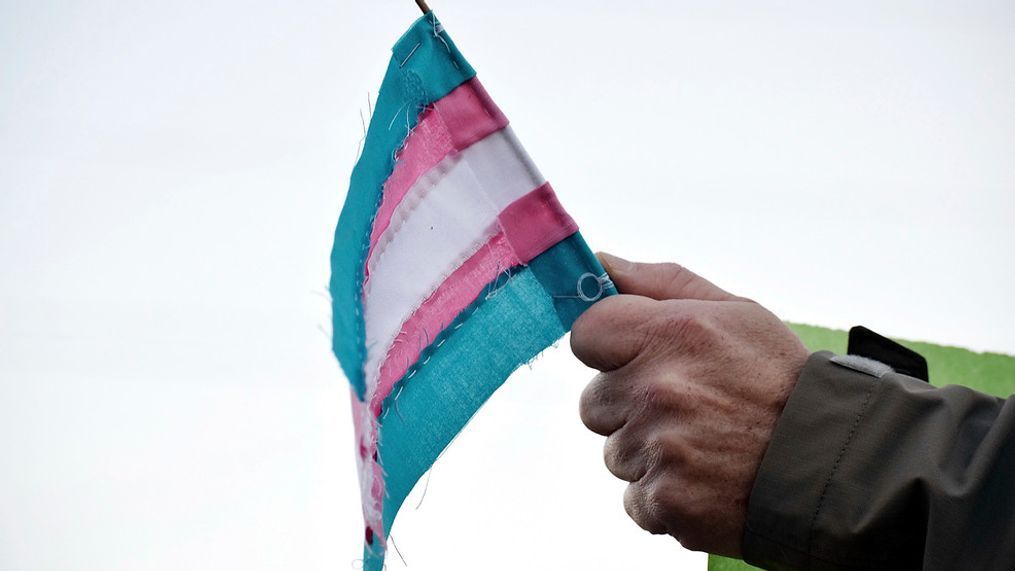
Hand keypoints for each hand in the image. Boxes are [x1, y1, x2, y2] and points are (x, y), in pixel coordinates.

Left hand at [571, 253, 808, 556]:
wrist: (834, 466)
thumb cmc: (780, 381)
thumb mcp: (737, 313)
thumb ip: (661, 283)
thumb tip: (600, 260)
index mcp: (673, 333)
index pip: (587, 333)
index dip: (607, 348)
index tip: (634, 358)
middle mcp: (659, 389)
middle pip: (594, 401)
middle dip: (629, 406)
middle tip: (687, 409)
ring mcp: (660, 449)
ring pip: (615, 452)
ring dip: (647, 454)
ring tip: (704, 446)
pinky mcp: (666, 501)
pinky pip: (635, 498)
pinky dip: (663, 497)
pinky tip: (705, 481)